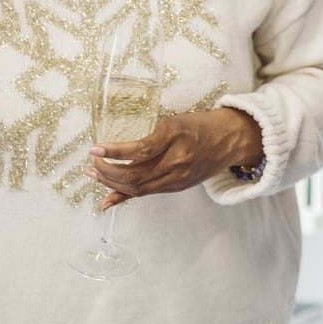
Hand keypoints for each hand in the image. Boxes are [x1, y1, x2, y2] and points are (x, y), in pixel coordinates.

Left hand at [87, 106, 261, 208]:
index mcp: (175, 137)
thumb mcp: (174, 122)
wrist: (230, 140)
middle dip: (107, 172)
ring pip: (138, 187)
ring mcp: (178, 177)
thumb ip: (151, 136)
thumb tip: (118, 148)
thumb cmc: (200, 126)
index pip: (141, 150)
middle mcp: (177, 161)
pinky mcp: (178, 186)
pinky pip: (147, 193)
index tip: (95, 149)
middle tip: (92, 163)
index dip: (115, 152)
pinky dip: (124, 197)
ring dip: (111, 183)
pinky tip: (106, 202)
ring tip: (94, 174)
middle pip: (135, 174)